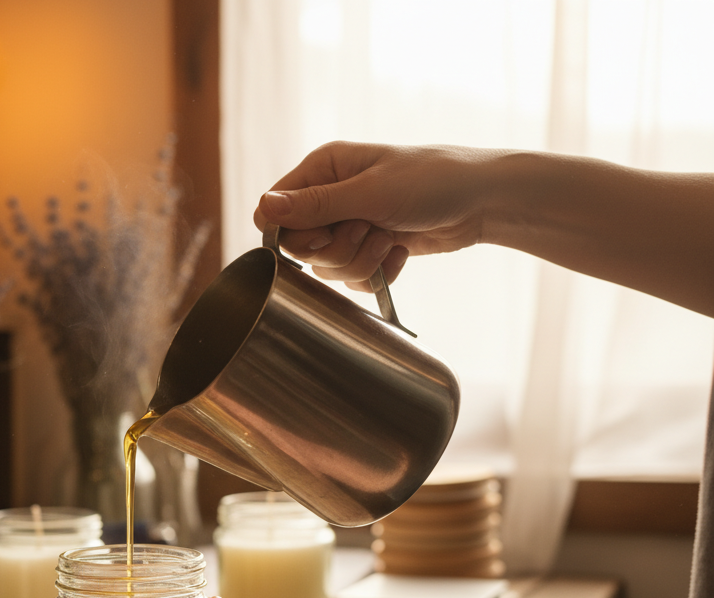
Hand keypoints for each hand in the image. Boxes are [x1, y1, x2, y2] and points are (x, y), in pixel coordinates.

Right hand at [253, 142, 492, 290]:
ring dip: (361, 262)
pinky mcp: (369, 249)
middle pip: (301, 247)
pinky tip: (399, 251)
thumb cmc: (432, 181)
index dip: (293, 234)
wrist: (483, 202)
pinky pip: (352, 279)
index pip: (275, 212)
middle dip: (336, 250)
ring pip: (327, 268)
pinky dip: (377, 274)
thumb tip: (263, 208)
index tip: (324, 233)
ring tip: (390, 239)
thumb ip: (315, 205)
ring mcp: (350, 224)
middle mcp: (330, 197)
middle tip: (367, 231)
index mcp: (323, 170)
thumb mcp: (370, 192)